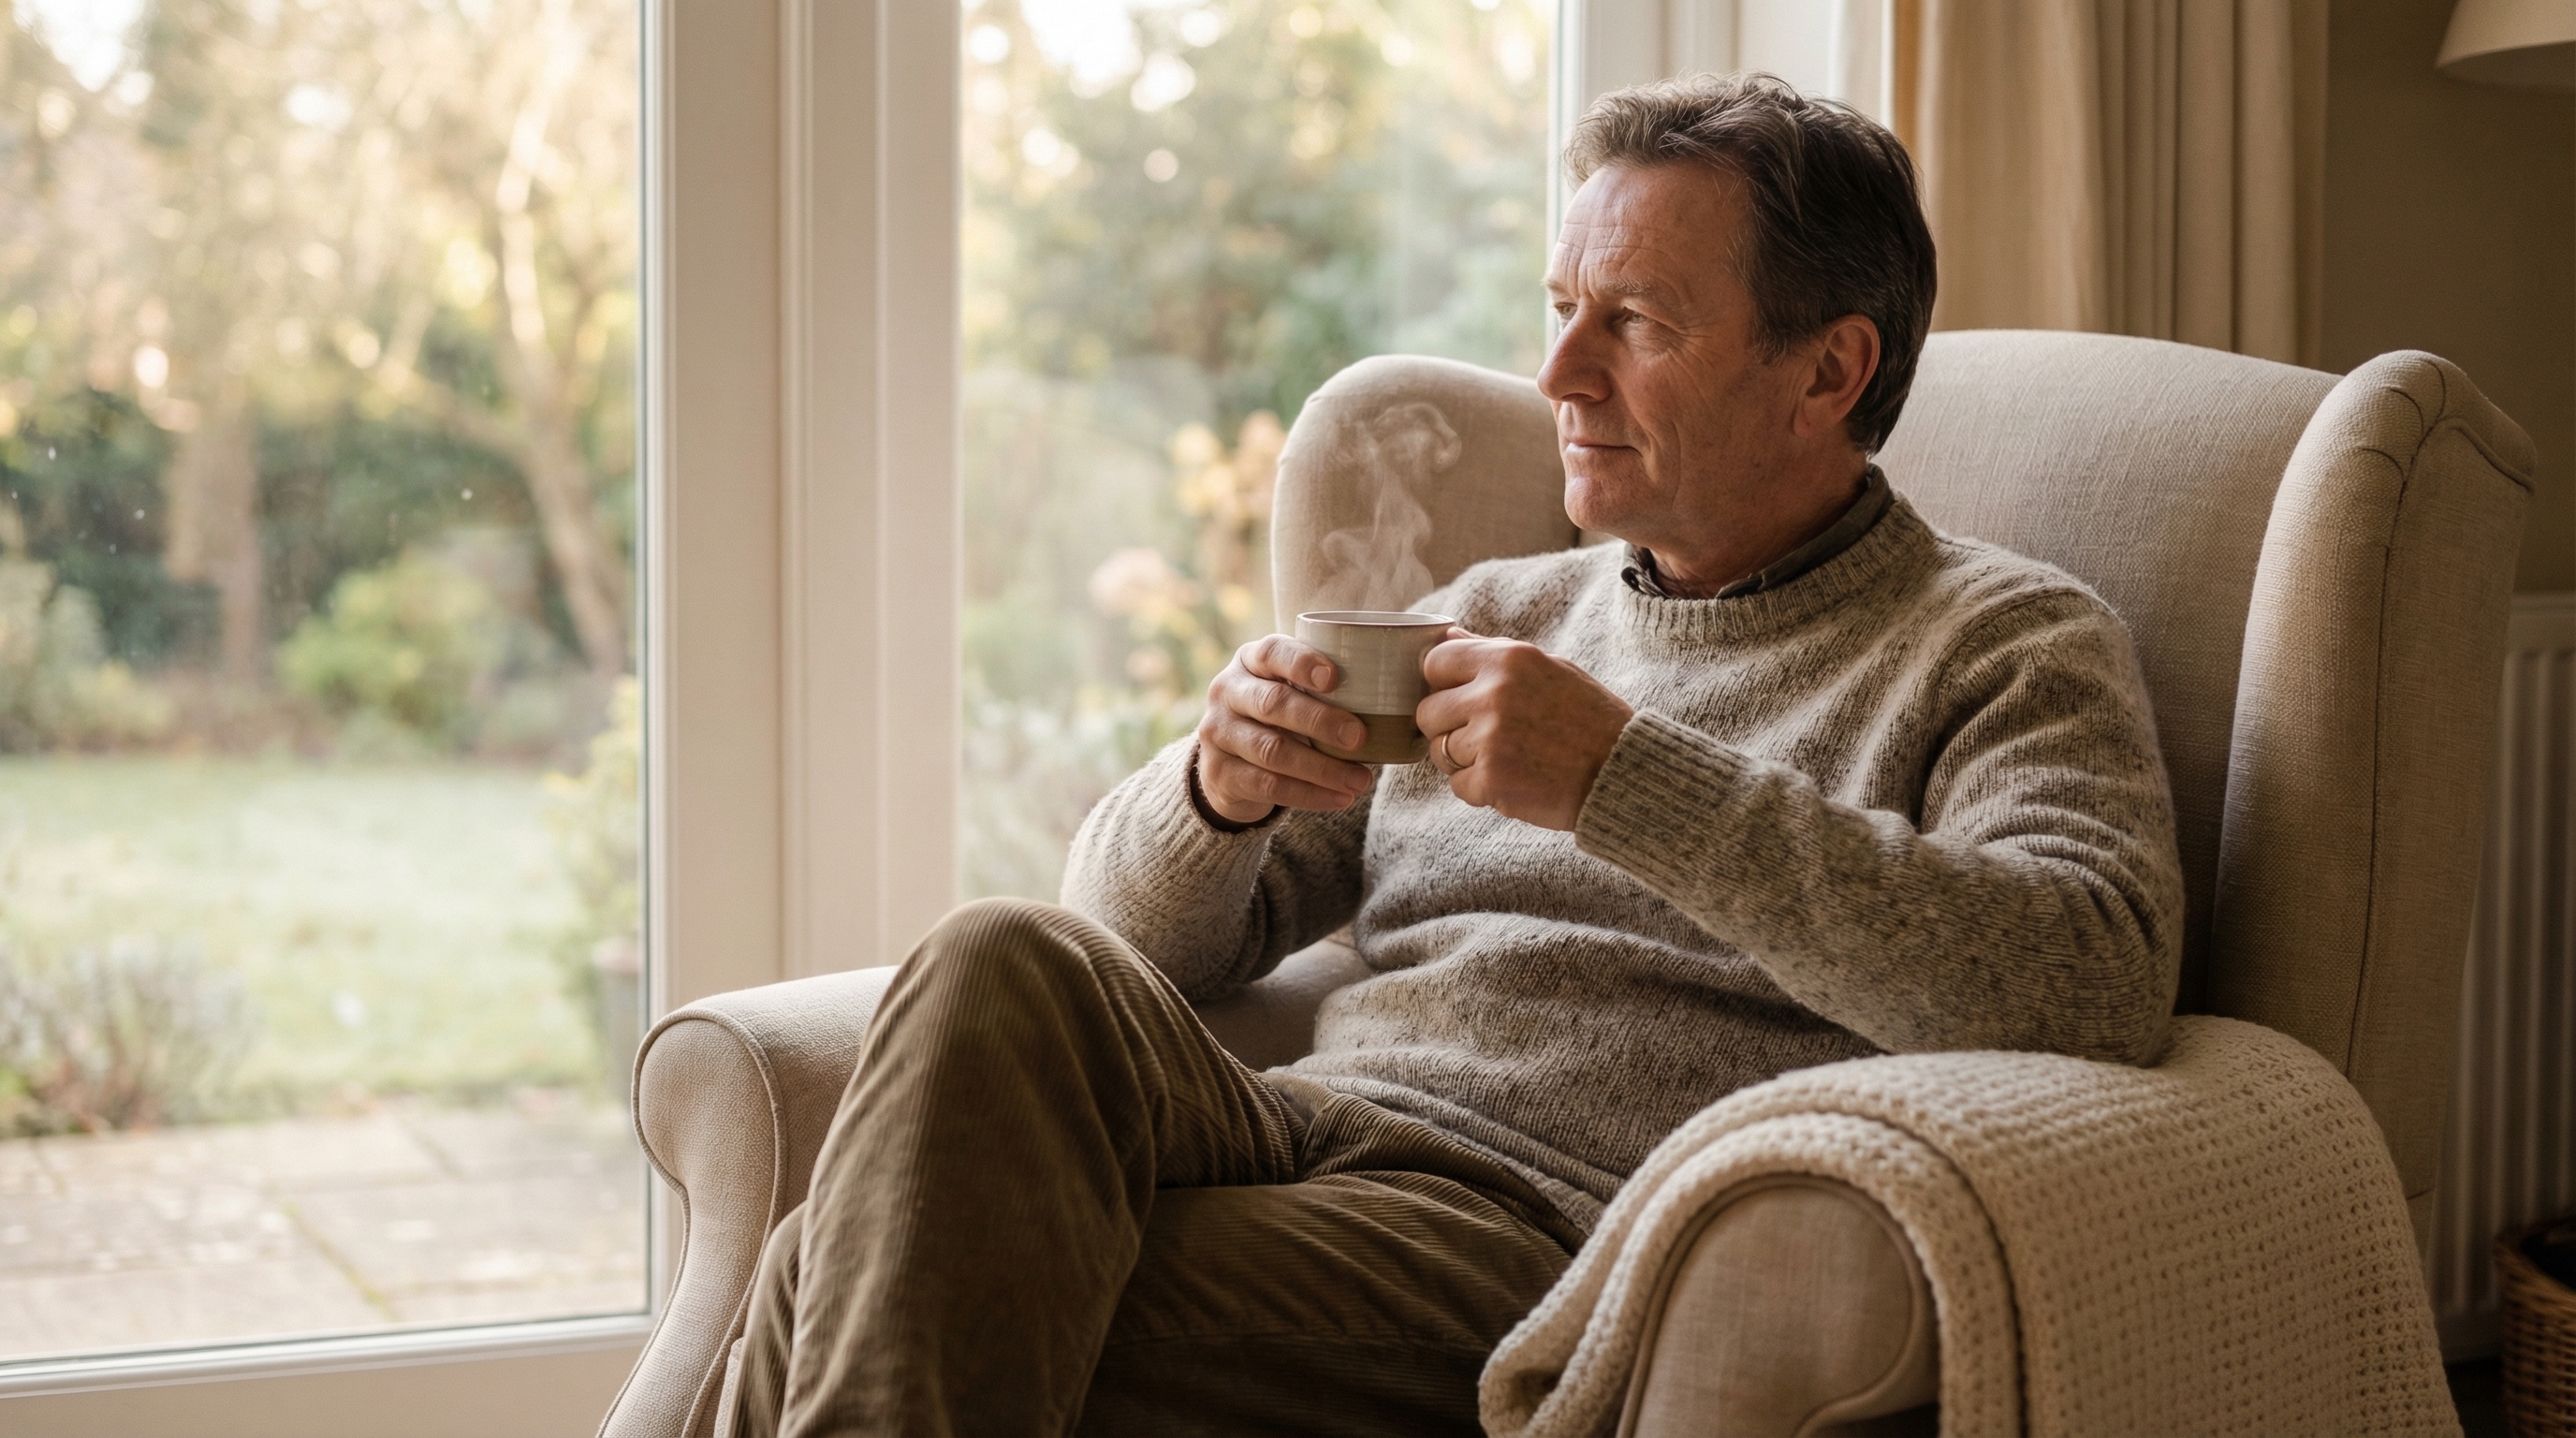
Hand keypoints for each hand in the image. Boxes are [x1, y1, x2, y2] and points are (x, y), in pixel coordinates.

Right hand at [1194, 635, 1376, 825]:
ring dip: (1322, 768)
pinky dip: (1309, 795)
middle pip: (1273, 704)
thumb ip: (1326, 686)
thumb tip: (1402, 688)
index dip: (1302, 663)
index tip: (1335, 678)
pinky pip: (1268, 786)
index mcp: (1249, 661)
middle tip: (1359, 737)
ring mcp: (1218, 733)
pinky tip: (1340, 798)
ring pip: (1272, 751)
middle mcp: (1227, 692)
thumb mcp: (1290, 691)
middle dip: (1320, 721)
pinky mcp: (1220, 773)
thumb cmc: (1277, 717)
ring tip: (1361, 779)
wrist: (1226, 764)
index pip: (1272, 652)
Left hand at [1417, 626, 1632, 830]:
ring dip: (1464, 760)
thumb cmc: (1588, 718)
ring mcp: (1489, 738)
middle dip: (1448, 727)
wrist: (1623, 771)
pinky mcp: (1492, 779)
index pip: (1434, 663)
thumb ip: (1493, 652)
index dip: (1443, 684)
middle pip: (1428, 712)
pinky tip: (1514, 780)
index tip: (1461, 697)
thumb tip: (1448, 635)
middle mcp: (1493, 694)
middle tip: (1485, 736)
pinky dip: (1479, 789)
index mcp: (1506, 659)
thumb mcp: (1547, 668)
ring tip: (1507, 758)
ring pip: (1439, 752)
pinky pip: (1458, 785)